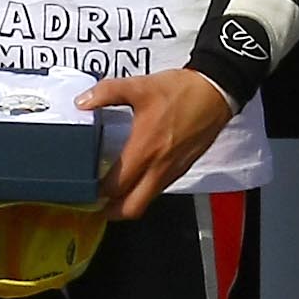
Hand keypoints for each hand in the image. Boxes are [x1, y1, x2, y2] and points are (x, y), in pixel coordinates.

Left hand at [78, 68, 237, 218]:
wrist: (215, 91)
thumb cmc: (181, 91)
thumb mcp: (139, 87)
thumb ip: (106, 93)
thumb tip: (82, 101)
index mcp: (144, 150)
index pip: (116, 187)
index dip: (97, 194)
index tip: (85, 191)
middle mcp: (159, 167)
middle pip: (132, 207)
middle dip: (112, 212)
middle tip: (98, 205)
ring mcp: (173, 170)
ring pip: (147, 200)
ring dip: (129, 202)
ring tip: (114, 193)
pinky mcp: (183, 167)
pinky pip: (160, 188)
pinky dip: (145, 191)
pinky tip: (138, 177)